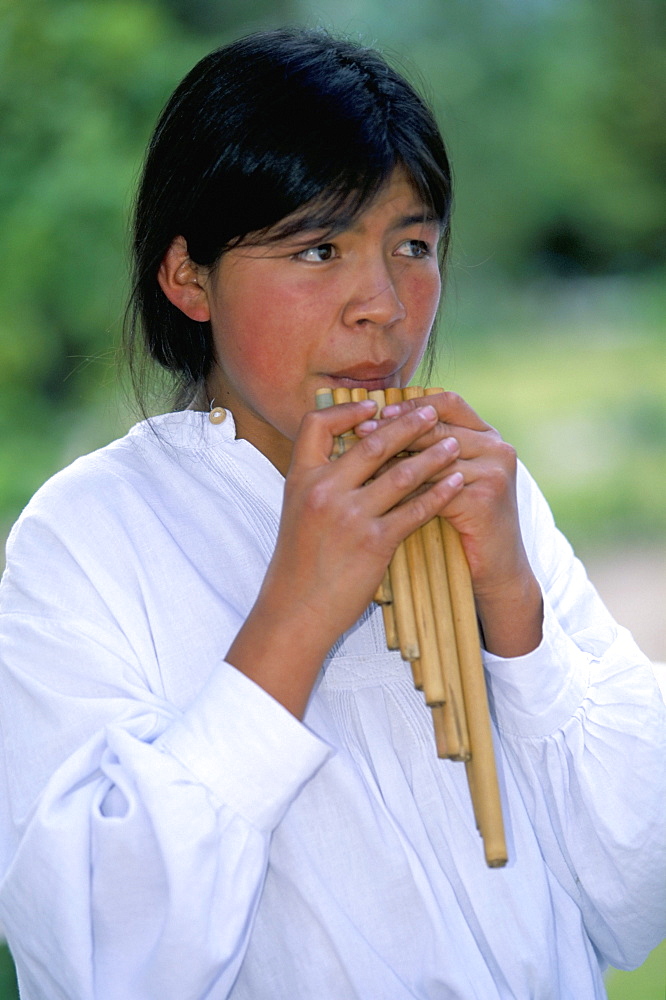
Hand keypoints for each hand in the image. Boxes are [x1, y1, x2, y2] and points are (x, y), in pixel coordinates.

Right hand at [226, 399, 463, 715]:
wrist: (295, 611)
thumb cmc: (298, 564)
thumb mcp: (297, 513)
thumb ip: (320, 483)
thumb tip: (352, 456)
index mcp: (300, 479)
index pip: (316, 425)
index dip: (346, 410)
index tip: (374, 405)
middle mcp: (323, 491)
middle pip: (371, 442)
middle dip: (406, 423)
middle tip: (430, 412)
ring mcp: (349, 516)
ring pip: (401, 473)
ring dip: (432, 455)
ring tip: (454, 444)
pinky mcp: (373, 542)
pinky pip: (415, 510)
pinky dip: (439, 493)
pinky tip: (455, 483)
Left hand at [357, 391, 542, 656]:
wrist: (494, 571)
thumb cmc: (464, 524)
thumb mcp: (447, 479)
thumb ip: (427, 451)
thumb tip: (374, 427)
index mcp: (488, 435)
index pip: (448, 402)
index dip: (411, 405)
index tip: (376, 413)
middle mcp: (497, 446)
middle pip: (438, 424)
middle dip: (396, 427)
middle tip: (361, 432)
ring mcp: (494, 470)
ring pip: (433, 454)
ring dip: (394, 456)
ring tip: (362, 461)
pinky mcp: (485, 497)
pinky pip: (435, 486)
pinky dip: (405, 488)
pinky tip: (378, 492)